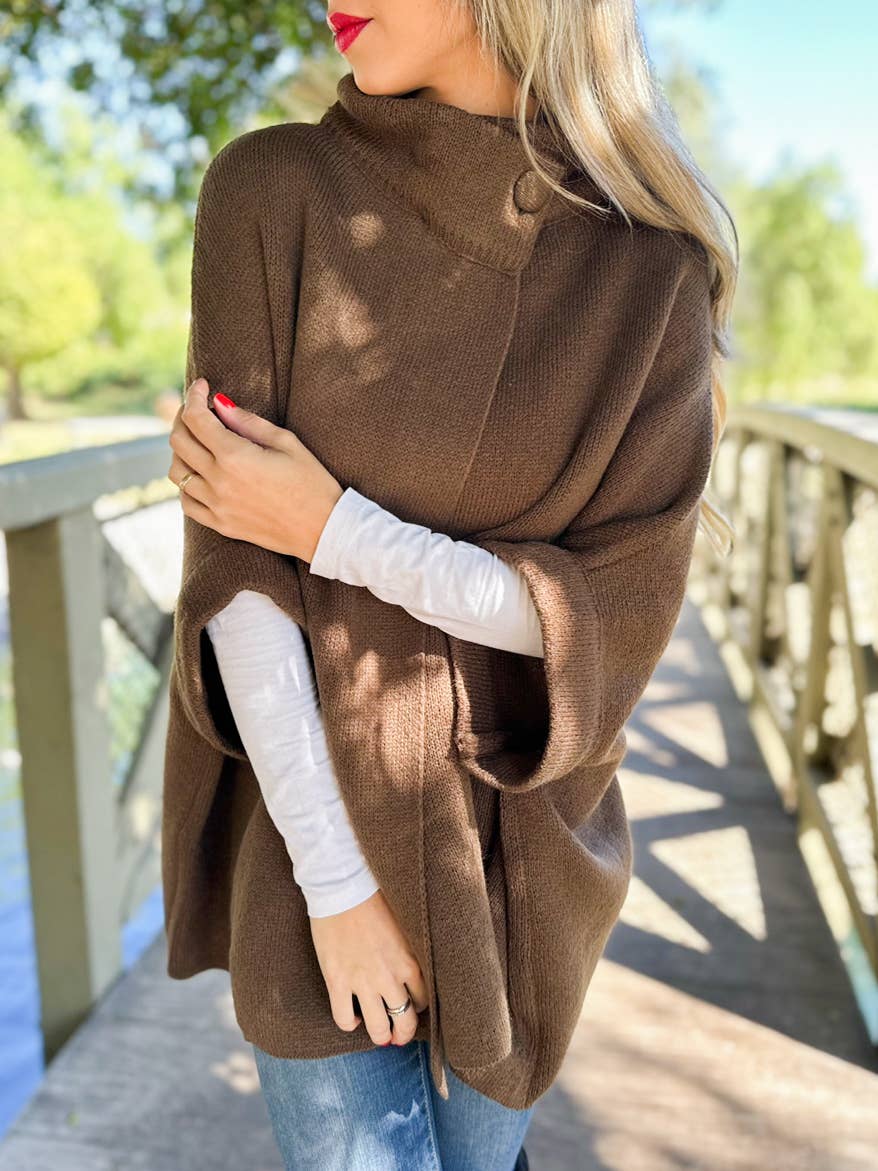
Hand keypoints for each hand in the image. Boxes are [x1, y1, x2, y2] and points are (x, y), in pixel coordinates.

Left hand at [167, 377, 342, 561]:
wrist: (324, 529)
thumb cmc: (312, 482)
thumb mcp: (286, 443)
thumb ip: (248, 422)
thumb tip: (219, 403)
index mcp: (235, 456)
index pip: (196, 418)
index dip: (194, 395)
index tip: (202, 386)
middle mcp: (219, 481)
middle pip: (179, 441)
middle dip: (184, 418)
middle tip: (198, 410)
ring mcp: (217, 506)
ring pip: (177, 472)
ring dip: (182, 451)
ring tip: (199, 442)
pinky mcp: (221, 524)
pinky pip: (187, 502)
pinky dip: (187, 485)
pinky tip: (201, 475)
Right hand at [309, 888, 428, 1046]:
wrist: (343, 887)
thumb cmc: (375, 898)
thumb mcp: (404, 923)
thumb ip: (411, 947)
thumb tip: (414, 962)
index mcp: (409, 961)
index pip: (424, 999)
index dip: (419, 1007)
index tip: (413, 1007)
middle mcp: (390, 977)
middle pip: (404, 1020)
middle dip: (404, 1033)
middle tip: (399, 1035)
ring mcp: (363, 982)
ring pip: (378, 1028)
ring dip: (380, 1035)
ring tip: (379, 1034)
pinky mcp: (338, 982)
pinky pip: (343, 1018)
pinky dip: (349, 1024)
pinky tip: (352, 1019)